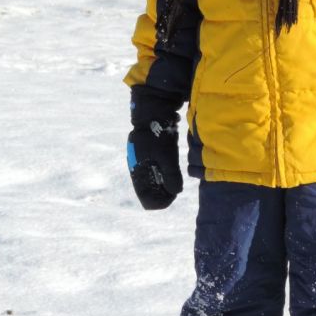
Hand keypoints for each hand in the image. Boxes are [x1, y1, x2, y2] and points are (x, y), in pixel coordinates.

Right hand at [127, 87, 183, 209]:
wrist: (153, 113)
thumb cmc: (158, 134)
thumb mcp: (166, 155)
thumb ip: (171, 175)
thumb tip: (176, 192)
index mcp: (138, 172)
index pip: (146, 199)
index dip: (161, 202)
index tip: (173, 197)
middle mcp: (139, 171)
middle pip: (150, 193)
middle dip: (164, 195)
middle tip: (177, 189)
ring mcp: (143, 164)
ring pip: (154, 184)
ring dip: (165, 186)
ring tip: (176, 181)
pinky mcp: (149, 157)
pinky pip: (156, 173)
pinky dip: (165, 177)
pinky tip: (174, 172)